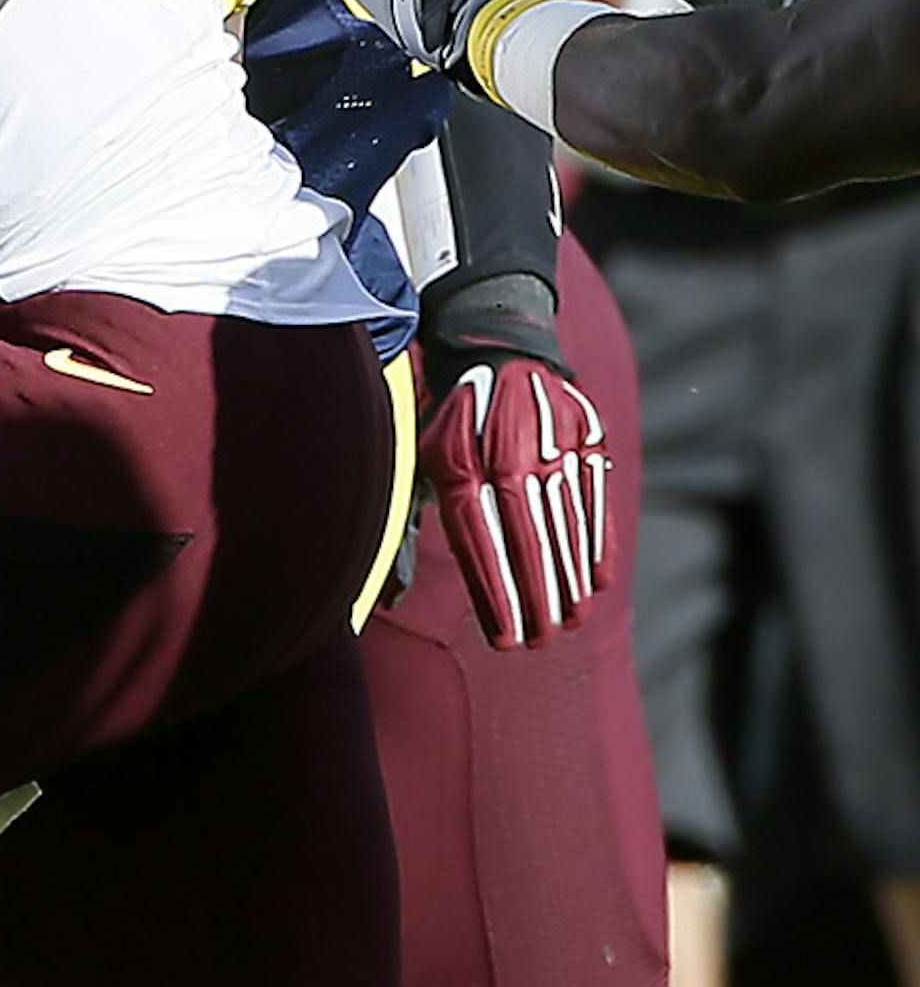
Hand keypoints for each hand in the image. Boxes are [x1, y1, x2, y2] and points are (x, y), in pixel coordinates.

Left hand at [419, 354, 610, 649]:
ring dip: (570, 577)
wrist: (495, 345)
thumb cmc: (449, 422)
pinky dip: (598, 539)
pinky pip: (595, 495)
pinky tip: (599, 579)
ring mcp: (551, 440)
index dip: (494, 593)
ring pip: (564, 522)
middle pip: (526, 538)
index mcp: (459, 462)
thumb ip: (406, 529)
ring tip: (572, 620)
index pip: (480, 541)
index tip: (504, 639)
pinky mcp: (585, 433)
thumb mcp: (420, 463)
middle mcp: (506, 452)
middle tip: (542, 641)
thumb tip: (386, 600)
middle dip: (536, 596)